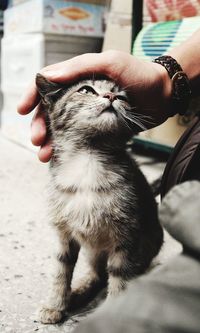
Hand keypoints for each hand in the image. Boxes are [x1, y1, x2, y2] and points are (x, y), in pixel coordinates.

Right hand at [17, 50, 171, 161]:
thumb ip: (80, 67)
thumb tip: (48, 76)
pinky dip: (66, 148)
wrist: (163, 96)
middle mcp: (79, 95)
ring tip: (45, 154)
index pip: (47, 84)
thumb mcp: (111, 63)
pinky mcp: (97, 129)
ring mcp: (87, 114)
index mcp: (78, 77)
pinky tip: (60, 157)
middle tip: (37, 139)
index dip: (32, 96)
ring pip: (60, 127)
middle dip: (39, 124)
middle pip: (50, 110)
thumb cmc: (139, 75)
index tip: (22, 110)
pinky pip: (76, 139)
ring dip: (50, 141)